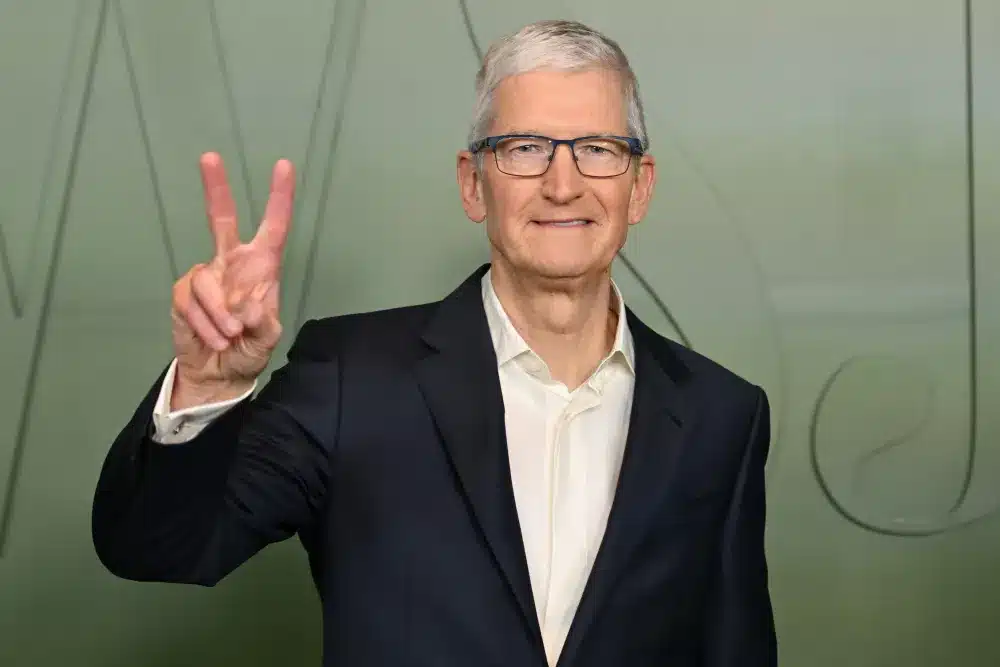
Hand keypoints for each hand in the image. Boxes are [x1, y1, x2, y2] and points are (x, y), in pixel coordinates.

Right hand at [169, 152, 294, 407]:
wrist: (220, 372)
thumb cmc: (250, 349)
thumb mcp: (267, 340)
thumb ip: (262, 323)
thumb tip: (245, 304)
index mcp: (263, 267)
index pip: (275, 227)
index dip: (279, 198)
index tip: (284, 166)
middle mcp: (233, 263)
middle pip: (221, 218)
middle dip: (216, 188)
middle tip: (209, 156)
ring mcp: (206, 276)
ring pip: (206, 283)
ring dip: (219, 317)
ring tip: (229, 338)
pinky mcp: (184, 293)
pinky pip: (190, 302)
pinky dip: (204, 325)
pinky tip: (213, 339)